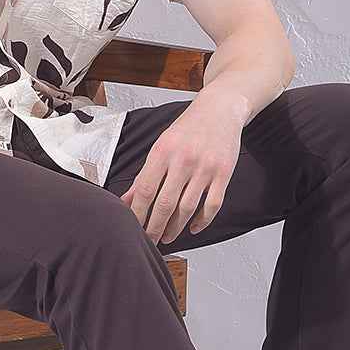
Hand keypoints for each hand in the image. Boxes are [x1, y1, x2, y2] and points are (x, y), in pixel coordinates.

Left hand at [120, 89, 243, 245]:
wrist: (220, 110)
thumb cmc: (187, 128)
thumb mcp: (160, 146)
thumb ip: (144, 175)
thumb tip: (126, 201)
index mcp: (162, 152)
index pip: (145, 190)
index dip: (137, 213)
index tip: (132, 228)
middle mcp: (184, 160)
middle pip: (165, 203)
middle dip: (154, 227)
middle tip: (149, 240)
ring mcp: (205, 168)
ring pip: (187, 208)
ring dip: (175, 227)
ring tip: (167, 237)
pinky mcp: (223, 173)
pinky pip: (212, 205)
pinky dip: (202, 221)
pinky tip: (192, 228)